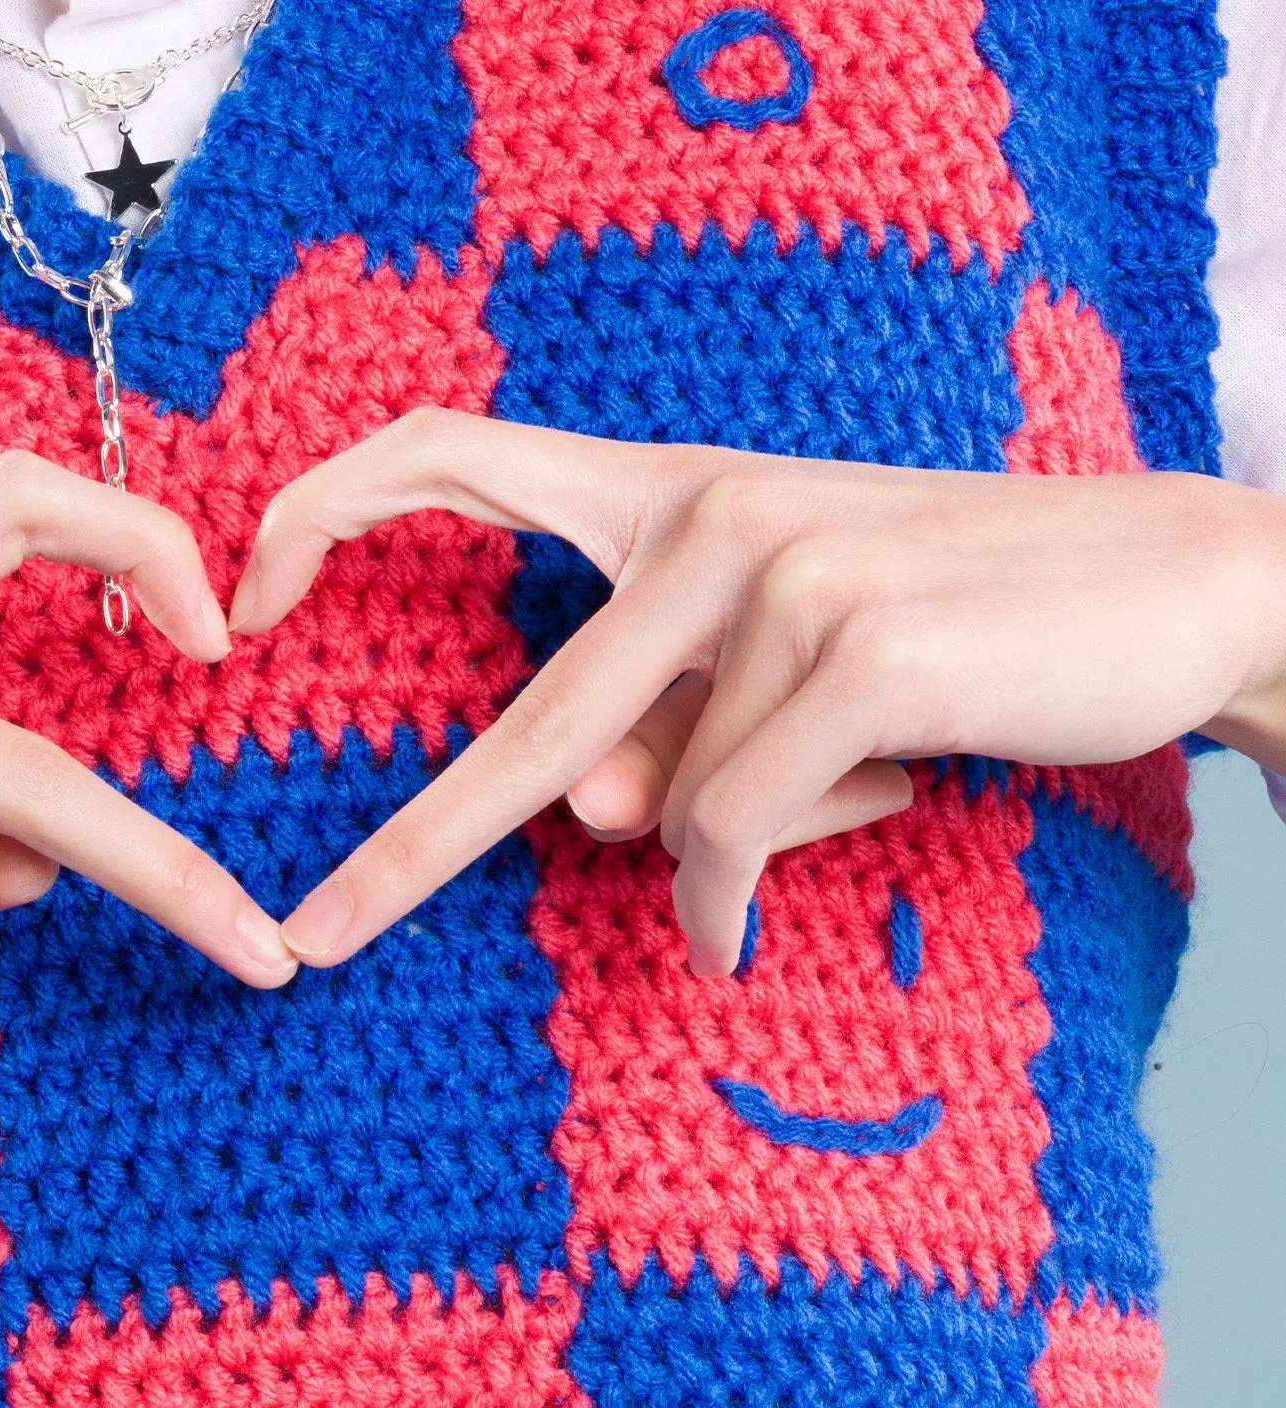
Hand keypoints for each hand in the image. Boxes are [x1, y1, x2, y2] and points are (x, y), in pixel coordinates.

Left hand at [229, 410, 1285, 973]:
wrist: (1176, 586)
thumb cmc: (957, 635)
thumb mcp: (782, 686)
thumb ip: (666, 736)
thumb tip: (582, 816)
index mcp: (670, 493)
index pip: (457, 450)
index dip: (333, 504)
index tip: (248, 592)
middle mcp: (707, 513)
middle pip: (530, 725)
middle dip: (411, 852)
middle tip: (309, 940)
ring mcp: (782, 570)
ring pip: (676, 806)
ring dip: (736, 850)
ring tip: (844, 793)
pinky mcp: (858, 642)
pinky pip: (741, 830)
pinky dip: (752, 890)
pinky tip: (817, 868)